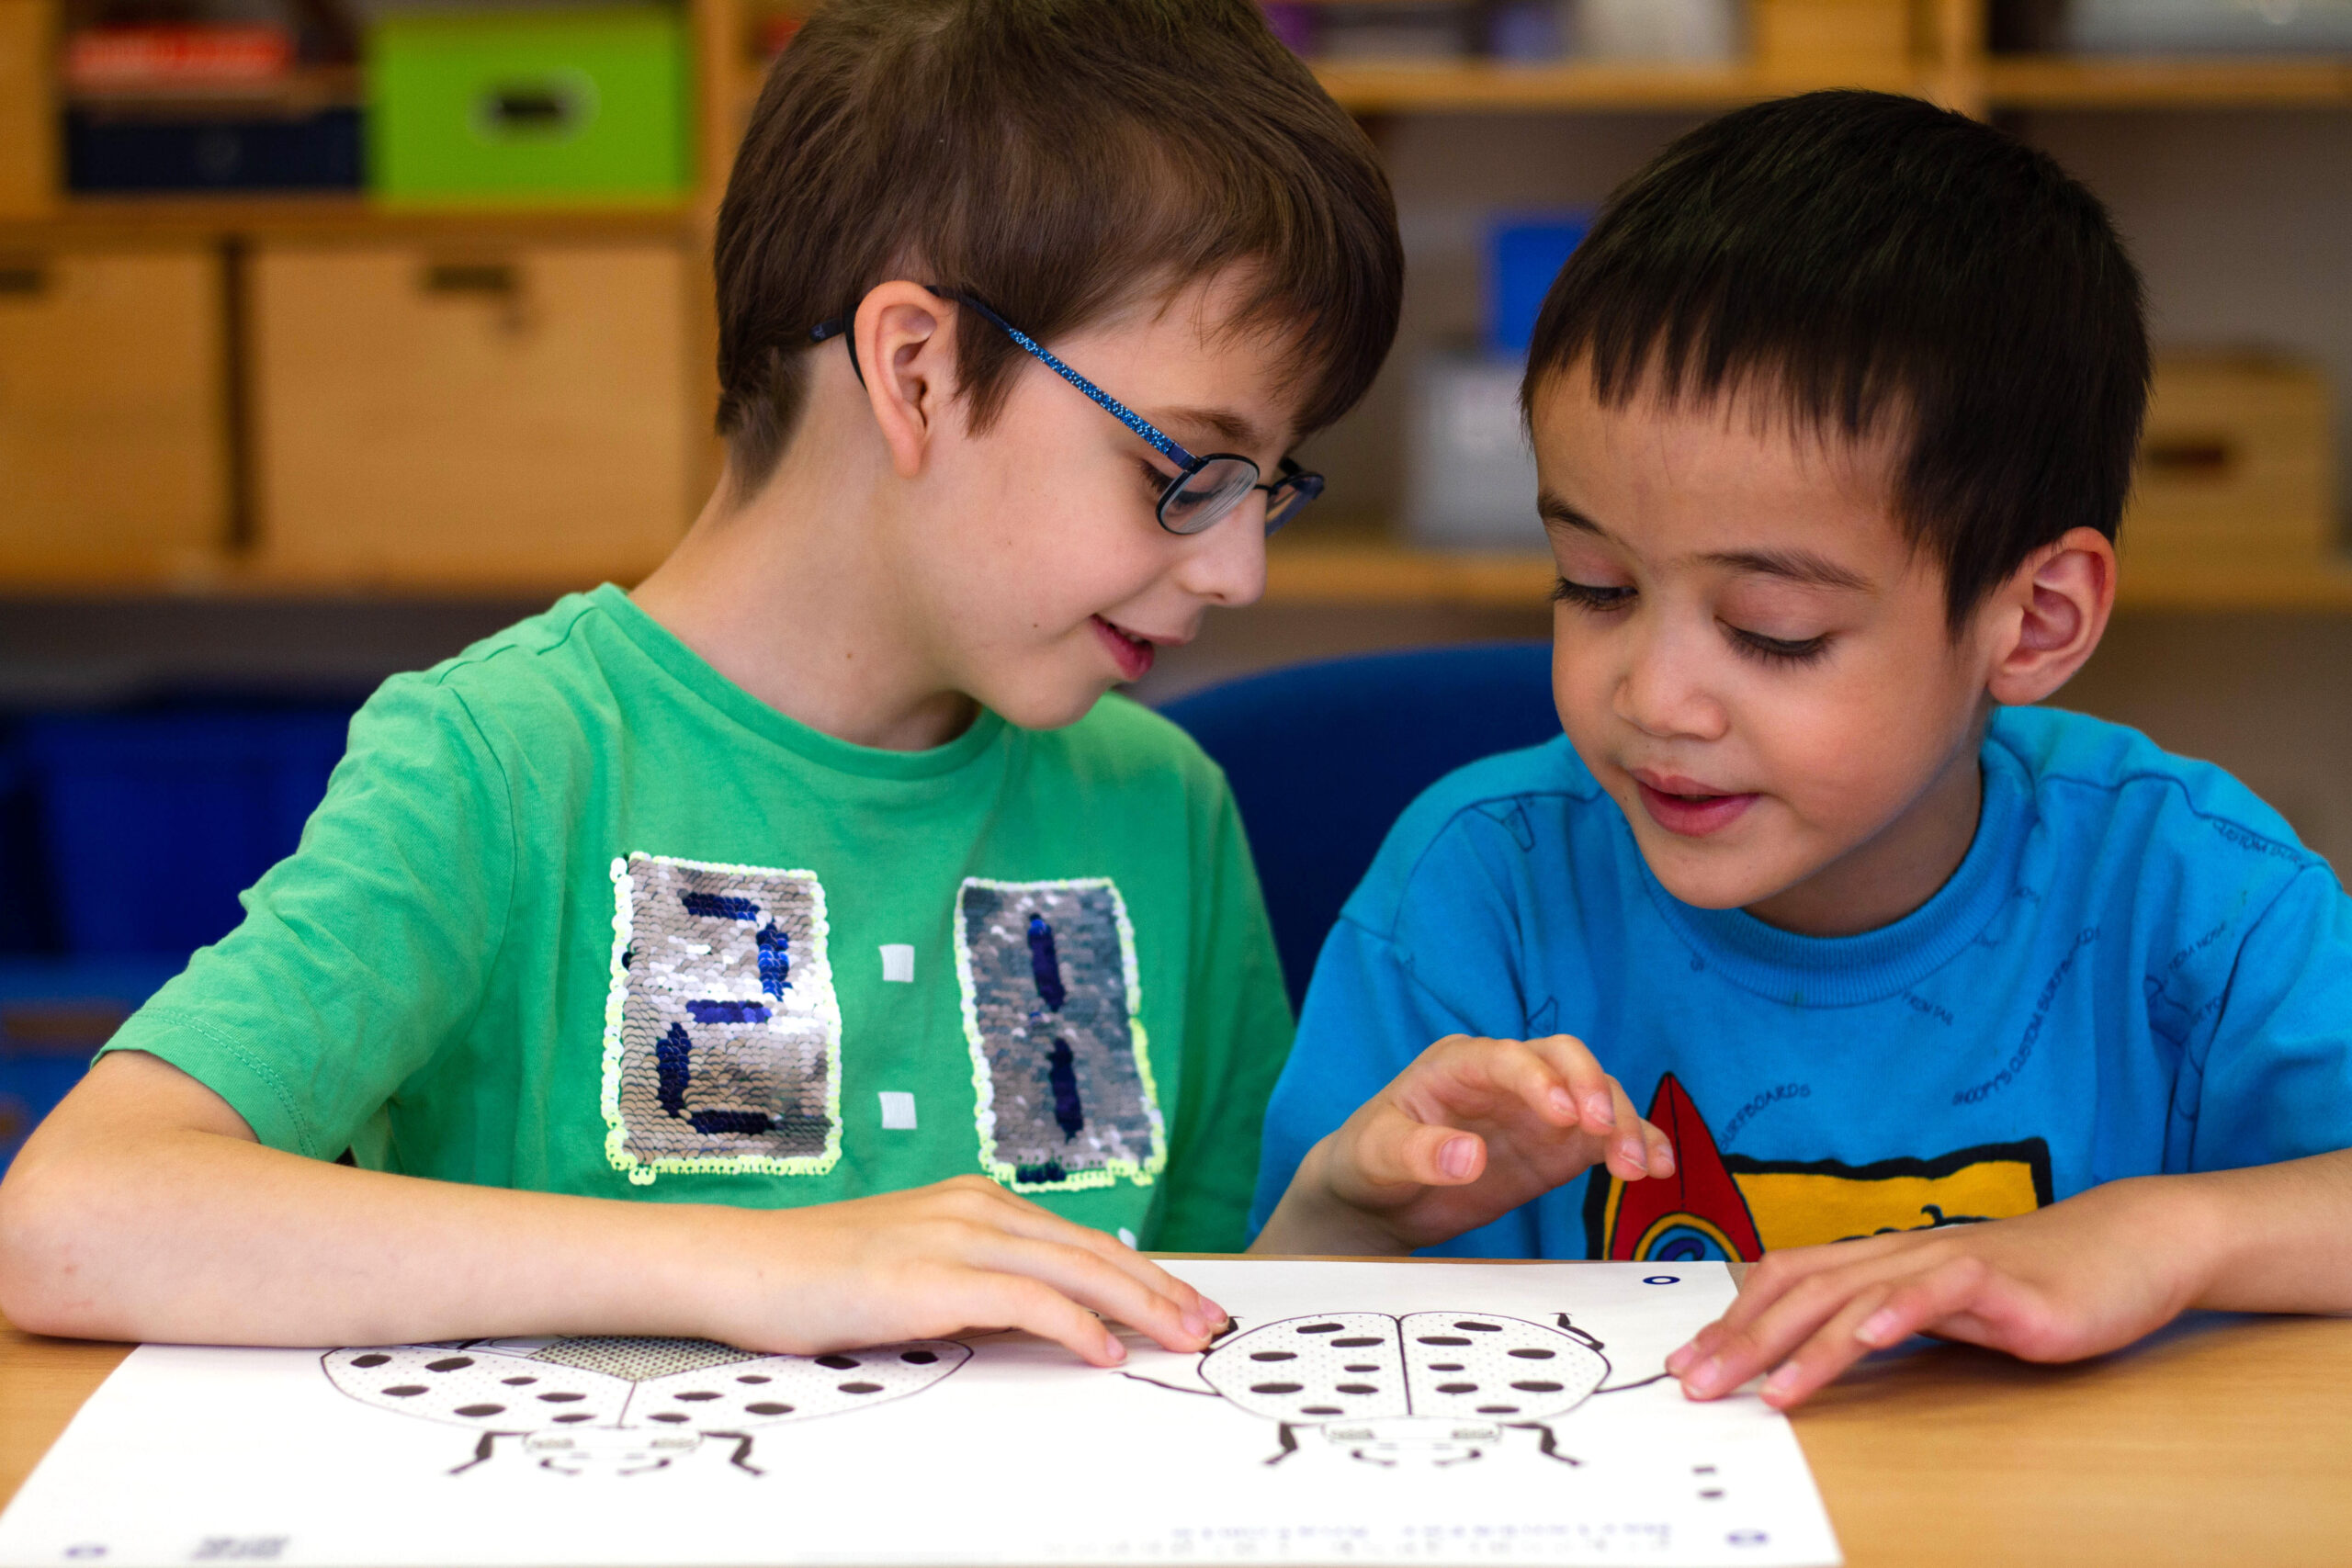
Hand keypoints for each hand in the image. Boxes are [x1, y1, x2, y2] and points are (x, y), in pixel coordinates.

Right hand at [706, 1176, 1225, 1367]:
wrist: (745, 1265)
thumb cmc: (822, 1279)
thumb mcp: (914, 1270)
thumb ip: (975, 1284)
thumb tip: (1042, 1322)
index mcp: (976, 1202)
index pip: (1082, 1240)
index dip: (1143, 1273)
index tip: (1187, 1304)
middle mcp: (976, 1207)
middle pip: (1094, 1250)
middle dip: (1160, 1290)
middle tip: (1209, 1326)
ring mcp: (956, 1235)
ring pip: (1075, 1269)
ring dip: (1139, 1307)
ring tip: (1182, 1339)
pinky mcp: (933, 1275)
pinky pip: (1027, 1299)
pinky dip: (1075, 1324)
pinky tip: (1104, 1352)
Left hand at [1262, 1033, 1673, 1253]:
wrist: (1376, 1195)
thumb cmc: (1369, 1159)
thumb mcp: (1377, 1155)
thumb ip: (1419, 1153)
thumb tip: (1470, 1156)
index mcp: (1459, 1064)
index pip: (1510, 1057)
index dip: (1541, 1079)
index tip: (1563, 1116)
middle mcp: (1508, 1077)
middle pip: (1567, 1060)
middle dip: (1594, 1091)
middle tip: (1609, 1136)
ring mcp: (1537, 1111)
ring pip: (1596, 1096)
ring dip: (1626, 1123)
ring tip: (1643, 1167)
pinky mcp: (1555, 1147)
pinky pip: (1604, 1138)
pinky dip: (1635, 1146)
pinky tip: (1657, 1170)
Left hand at [1669, 1177, 2207, 1408]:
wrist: (2127, 1246)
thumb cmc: (2032, 1282)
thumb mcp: (1943, 1305)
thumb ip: (1887, 1319)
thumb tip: (1822, 1348)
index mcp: (1882, 1260)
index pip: (1787, 1280)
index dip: (1734, 1317)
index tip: (1689, 1362)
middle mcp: (1903, 1254)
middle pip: (1804, 1291)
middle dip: (1743, 1340)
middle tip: (1697, 1383)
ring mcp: (1949, 1264)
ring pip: (1858, 1296)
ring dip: (1807, 1346)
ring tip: (1767, 1390)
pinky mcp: (2002, 1283)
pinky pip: (1940, 1291)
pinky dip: (1900, 1312)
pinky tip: (1869, 1337)